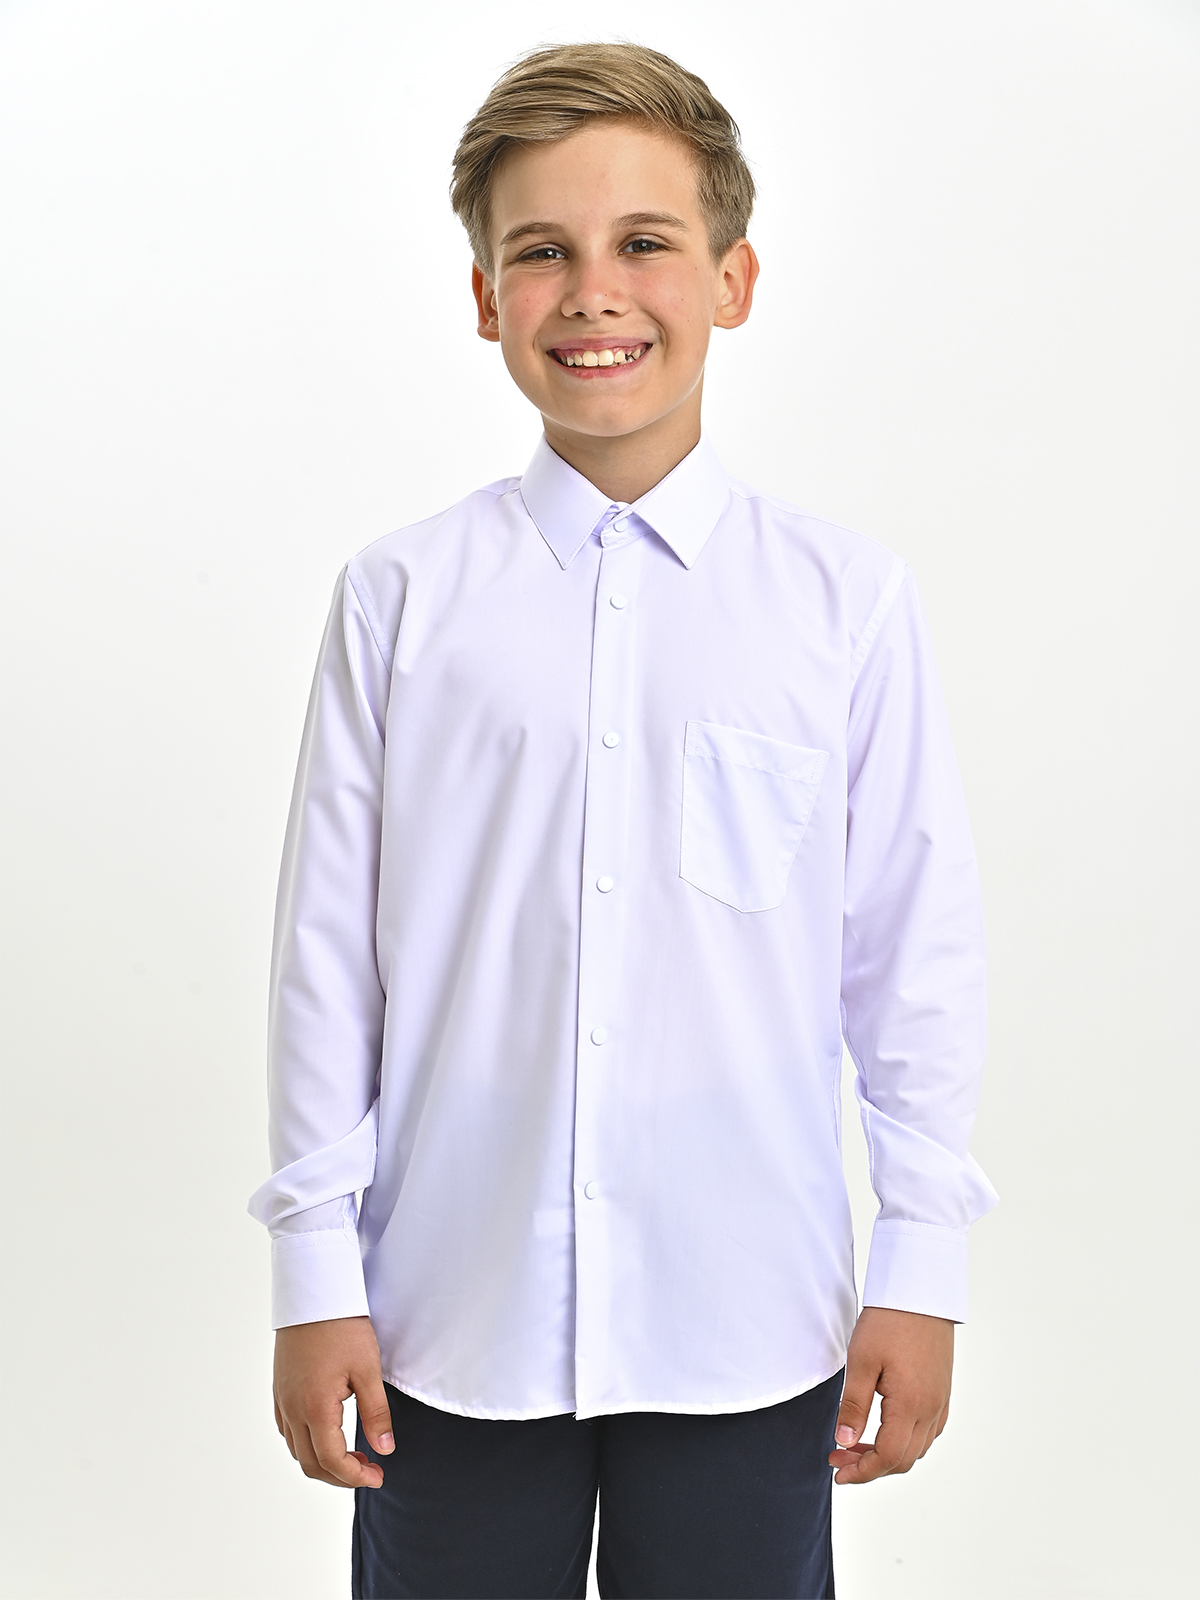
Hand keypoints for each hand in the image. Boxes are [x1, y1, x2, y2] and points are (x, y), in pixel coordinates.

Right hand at [273, 1315, 394, 1488]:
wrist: (314, 1295)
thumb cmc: (343, 1328)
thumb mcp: (368, 1370)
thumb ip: (376, 1414)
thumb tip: (385, 1450)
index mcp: (315, 1407)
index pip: (331, 1460)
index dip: (355, 1477)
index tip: (378, 1476)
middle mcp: (292, 1409)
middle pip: (310, 1464)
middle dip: (340, 1476)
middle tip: (369, 1470)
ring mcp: (282, 1400)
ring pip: (296, 1450)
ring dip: (322, 1462)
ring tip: (354, 1454)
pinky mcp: (279, 1390)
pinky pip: (287, 1431)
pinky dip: (306, 1444)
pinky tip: (328, 1434)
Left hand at [828, 1306, 952, 1484]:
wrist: (920, 1292)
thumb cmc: (888, 1321)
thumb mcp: (861, 1361)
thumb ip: (853, 1405)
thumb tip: (844, 1441)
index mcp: (911, 1404)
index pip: (888, 1456)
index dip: (862, 1471)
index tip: (837, 1471)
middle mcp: (931, 1408)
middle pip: (904, 1459)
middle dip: (870, 1466)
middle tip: (839, 1457)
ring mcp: (940, 1401)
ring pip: (917, 1449)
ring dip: (887, 1455)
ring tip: (855, 1444)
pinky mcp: (942, 1392)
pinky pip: (928, 1432)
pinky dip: (905, 1441)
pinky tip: (883, 1429)